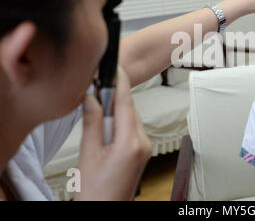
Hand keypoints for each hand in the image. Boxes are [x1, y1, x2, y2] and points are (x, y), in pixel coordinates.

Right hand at [75, 68, 151, 200]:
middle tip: (96, 89)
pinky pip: (132, 128)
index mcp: (130, 143)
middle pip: (129, 109)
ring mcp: (145, 148)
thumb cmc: (95, 191)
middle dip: (114, 98)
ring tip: (97, 112)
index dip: (120, 83)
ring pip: (130, 117)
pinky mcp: (143, 151)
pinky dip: (120, 122)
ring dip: (116, 110)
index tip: (116, 68)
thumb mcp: (88, 154)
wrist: (106, 210)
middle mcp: (143, 143)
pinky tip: (106, 127)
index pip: (125, 103)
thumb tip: (92, 98)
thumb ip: (92, 123)